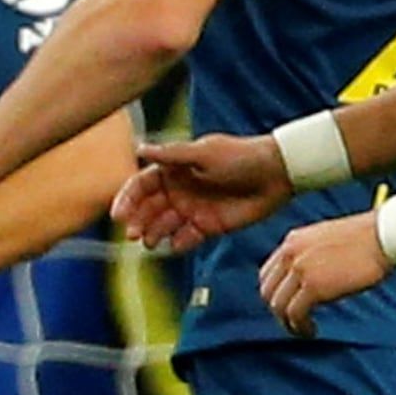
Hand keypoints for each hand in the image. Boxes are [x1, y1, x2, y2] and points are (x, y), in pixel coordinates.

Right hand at [118, 129, 291, 253]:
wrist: (276, 174)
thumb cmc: (240, 156)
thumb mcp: (204, 153)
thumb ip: (172, 155)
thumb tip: (140, 149)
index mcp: (173, 170)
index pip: (141, 186)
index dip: (127, 199)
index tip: (119, 215)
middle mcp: (178, 191)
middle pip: (148, 209)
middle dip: (137, 221)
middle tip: (133, 234)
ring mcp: (192, 210)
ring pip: (163, 226)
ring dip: (153, 234)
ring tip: (150, 242)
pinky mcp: (208, 227)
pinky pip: (186, 239)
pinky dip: (178, 244)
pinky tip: (175, 245)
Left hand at [258, 210, 391, 336]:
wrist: (383, 236)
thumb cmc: (367, 239)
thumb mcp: (328, 240)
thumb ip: (312, 255)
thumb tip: (311, 276)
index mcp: (292, 241)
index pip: (267, 274)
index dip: (275, 294)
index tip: (288, 306)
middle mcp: (290, 254)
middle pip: (268, 292)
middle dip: (279, 311)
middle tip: (295, 322)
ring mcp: (300, 269)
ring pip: (278, 306)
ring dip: (288, 323)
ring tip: (304, 330)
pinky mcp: (313, 286)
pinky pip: (295, 314)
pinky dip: (300, 327)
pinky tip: (311, 331)